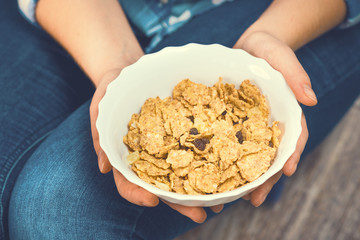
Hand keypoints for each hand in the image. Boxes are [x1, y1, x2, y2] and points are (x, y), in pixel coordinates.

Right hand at [89, 68, 222, 222]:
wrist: (131, 70)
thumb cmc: (112, 89)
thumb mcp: (100, 107)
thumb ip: (101, 136)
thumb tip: (105, 168)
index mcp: (127, 157)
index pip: (129, 182)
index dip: (139, 194)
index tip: (153, 201)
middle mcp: (150, 157)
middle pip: (164, 185)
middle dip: (181, 203)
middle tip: (201, 215)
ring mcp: (168, 146)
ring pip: (184, 172)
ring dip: (202, 189)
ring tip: (220, 202)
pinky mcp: (184, 132)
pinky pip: (197, 147)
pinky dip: (211, 159)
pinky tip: (227, 168)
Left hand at [234, 31, 316, 205]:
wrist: (248, 47)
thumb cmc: (269, 51)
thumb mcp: (282, 57)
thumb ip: (296, 76)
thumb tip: (310, 100)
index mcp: (285, 114)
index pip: (293, 138)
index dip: (291, 154)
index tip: (287, 171)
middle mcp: (268, 126)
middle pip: (269, 156)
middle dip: (264, 180)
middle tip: (254, 200)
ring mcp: (249, 127)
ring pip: (248, 157)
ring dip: (242, 179)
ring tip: (231, 199)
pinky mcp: (231, 124)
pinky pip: (227, 144)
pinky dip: (223, 161)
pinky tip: (213, 176)